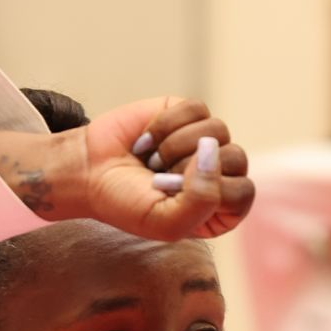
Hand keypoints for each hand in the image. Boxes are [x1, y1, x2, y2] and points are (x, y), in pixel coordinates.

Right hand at [0, 98, 251, 240]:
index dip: (207, 192)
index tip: (172, 196)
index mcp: (219, 208)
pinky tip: (146, 140)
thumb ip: (202, 199)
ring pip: (216, 131)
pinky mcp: (187, 113)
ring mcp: (204, 141)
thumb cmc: (126, 203)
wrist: (88, 171)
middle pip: (236, 158)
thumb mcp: (165, 221)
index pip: (242, 193)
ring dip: (173, 147)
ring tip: (151, 160)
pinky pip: (196, 109)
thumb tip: (212, 148)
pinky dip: (165, 124)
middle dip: (187, 169)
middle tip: (157, 178)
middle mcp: (218, 174)